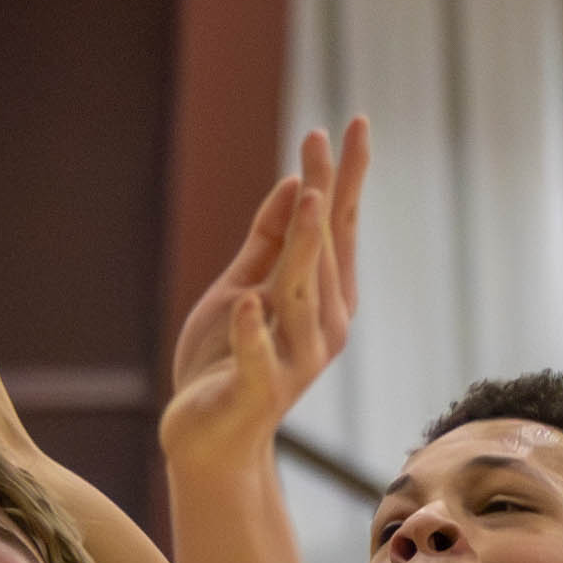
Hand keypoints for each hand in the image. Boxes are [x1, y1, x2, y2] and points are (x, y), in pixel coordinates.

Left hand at [160, 154, 348, 468]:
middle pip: (326, 250)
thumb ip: (268, 244)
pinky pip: (257, 355)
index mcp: (324, 298)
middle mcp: (323, 325)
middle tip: (318, 139)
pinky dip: (252, 330)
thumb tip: (294, 184)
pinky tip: (247, 300)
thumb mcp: (243, 288)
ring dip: (304, 247)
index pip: (340, 226)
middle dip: (323, 194)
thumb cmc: (225, 362)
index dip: (346, 176)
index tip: (355, 123)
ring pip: (301, 294)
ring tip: (305, 198)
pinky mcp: (259, 390)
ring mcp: (296, 360)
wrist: (208, 440)